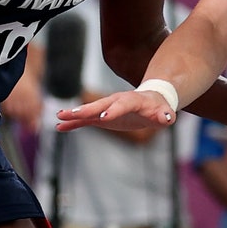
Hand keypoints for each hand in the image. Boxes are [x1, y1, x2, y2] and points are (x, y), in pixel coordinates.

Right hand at [56, 88, 174, 134]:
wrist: (151, 101)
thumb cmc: (159, 108)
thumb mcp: (165, 113)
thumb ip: (165, 115)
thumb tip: (167, 118)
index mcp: (132, 100)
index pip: (121, 105)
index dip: (113, 111)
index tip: (103, 118)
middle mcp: (116, 101)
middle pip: (100, 105)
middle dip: (86, 109)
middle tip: (72, 114)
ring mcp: (107, 108)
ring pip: (89, 111)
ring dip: (74, 114)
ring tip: (59, 117)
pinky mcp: (102, 116)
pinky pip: (86, 120)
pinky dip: (74, 123)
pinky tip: (60, 127)